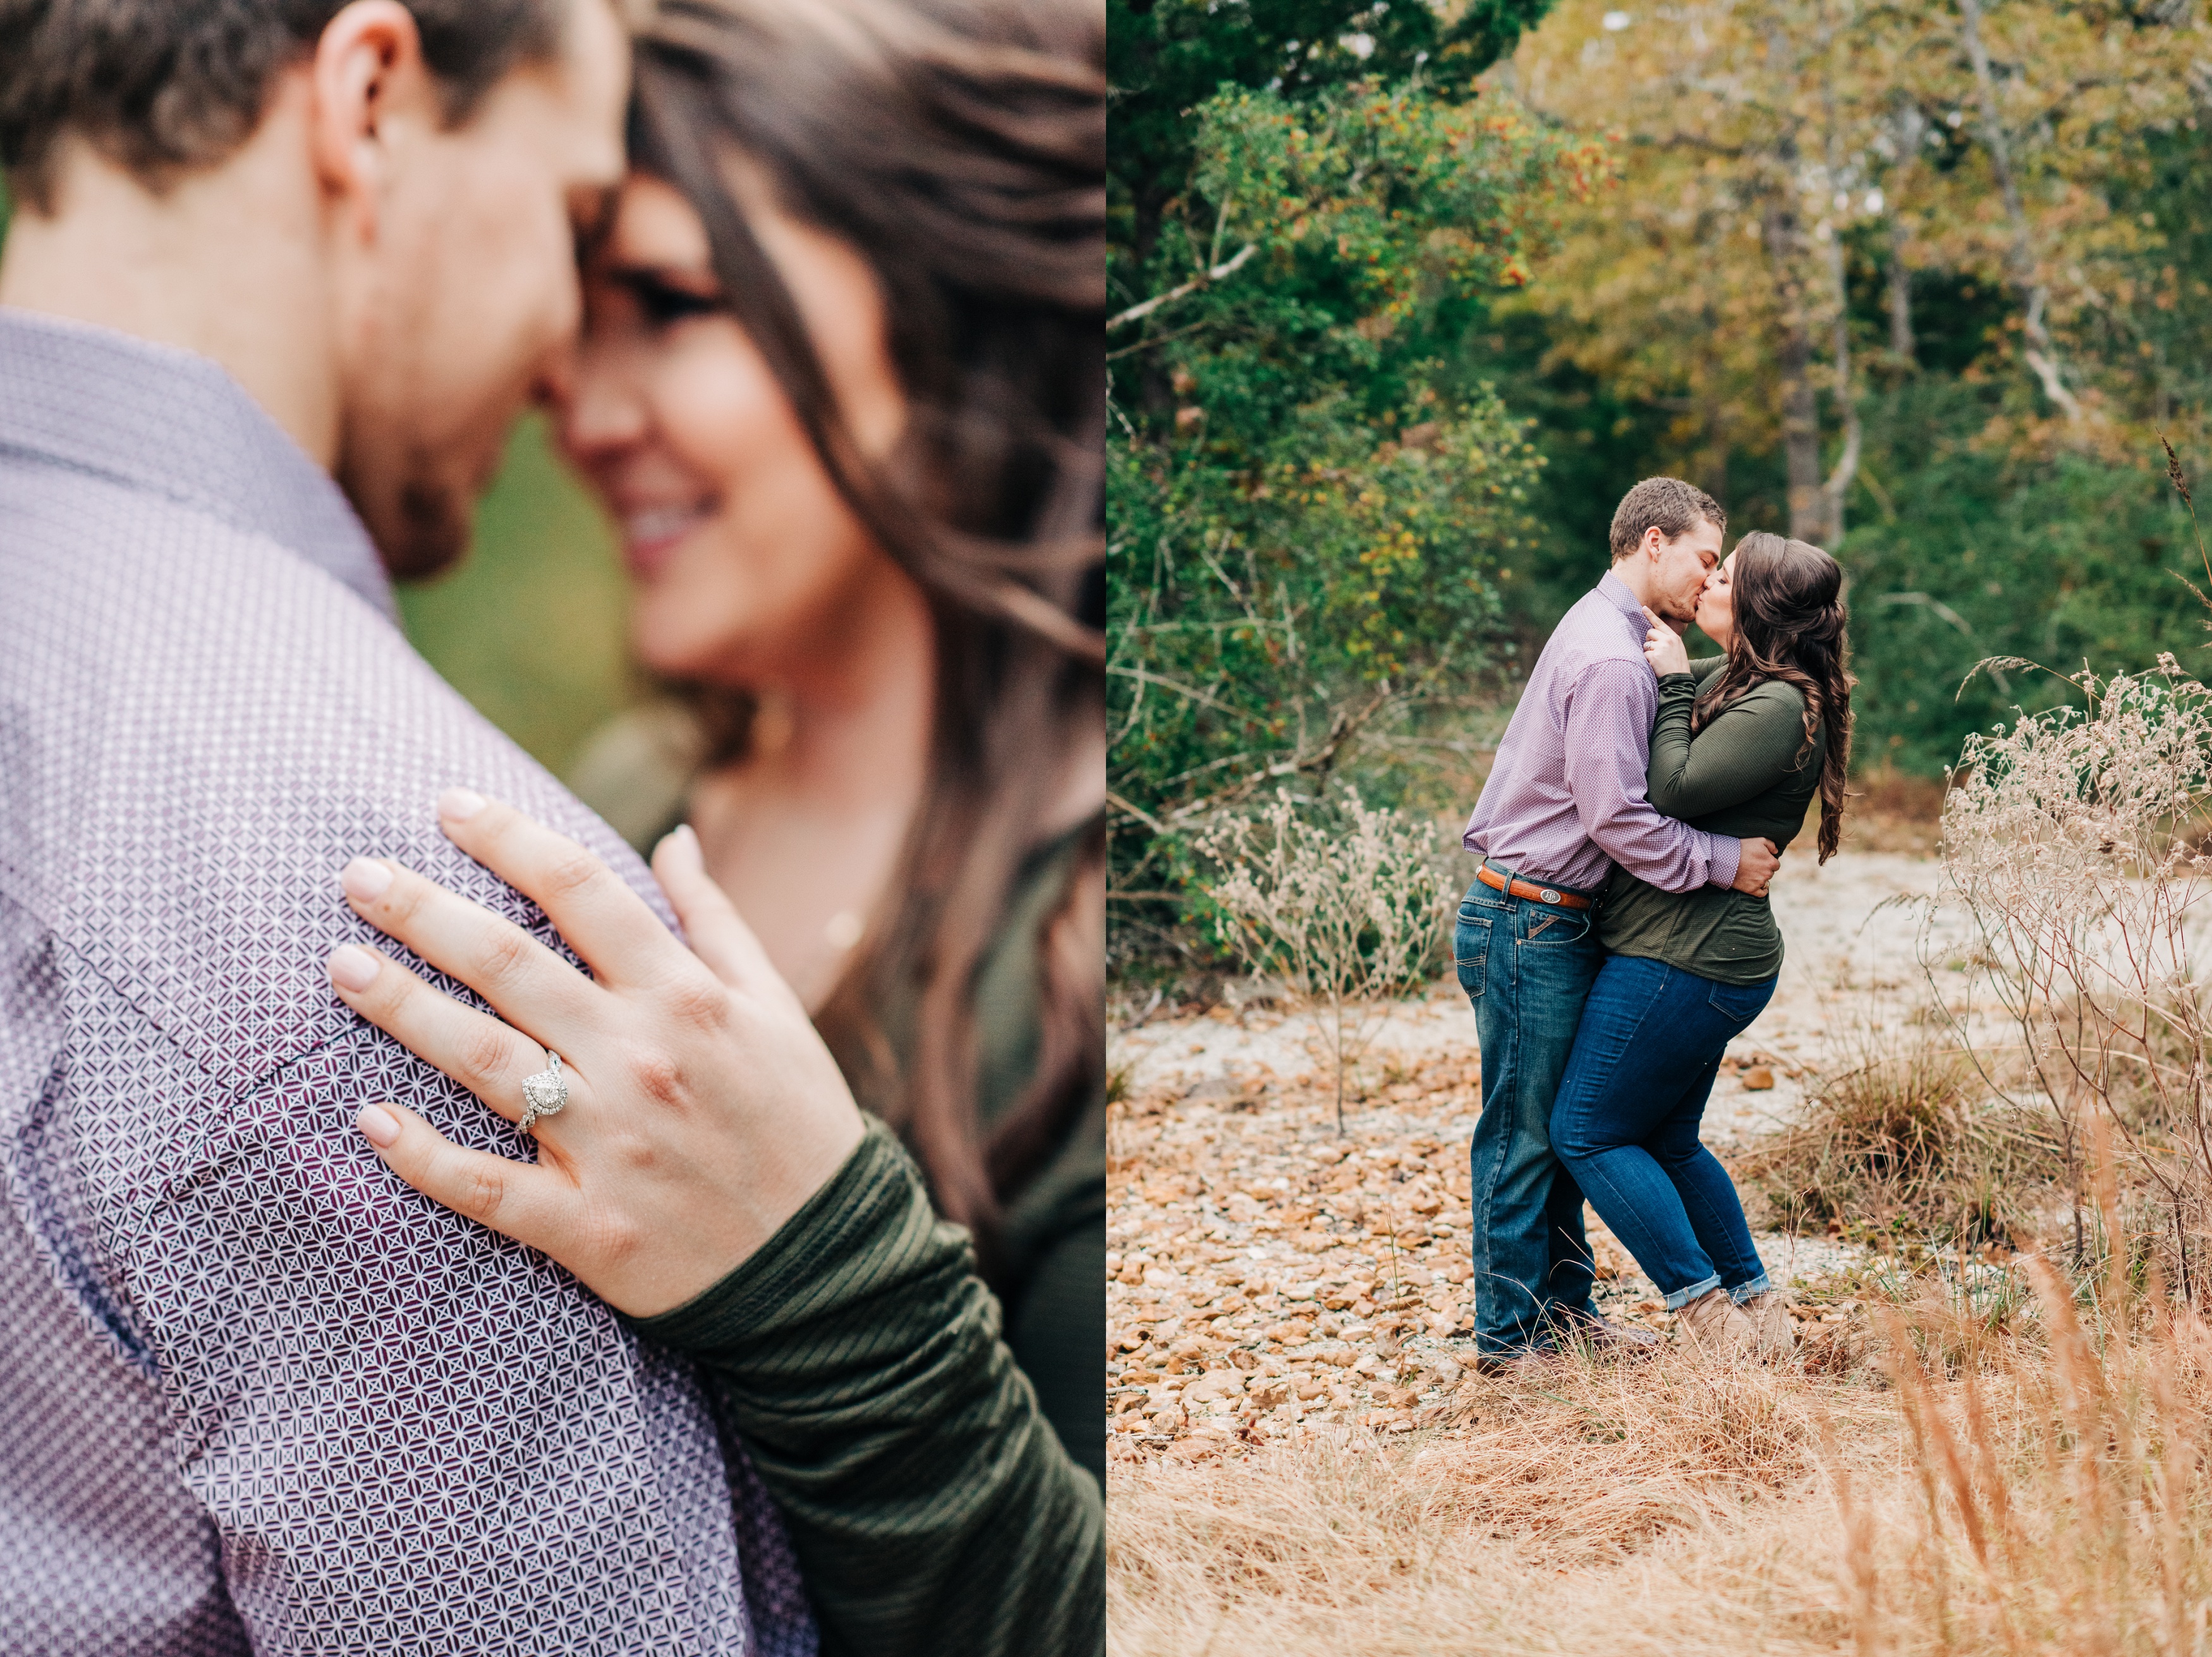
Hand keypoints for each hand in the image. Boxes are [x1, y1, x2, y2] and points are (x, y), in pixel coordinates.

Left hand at [324, 790, 865, 1317]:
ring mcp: (608, 1143)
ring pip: (481, 1059)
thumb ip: (715, 921)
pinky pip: (484, 1185)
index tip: (449, 807)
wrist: (828, 1263)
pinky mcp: (585, 1224)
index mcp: (688, 996)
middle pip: (508, 961)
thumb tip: (674, 840)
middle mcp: (640, 1057)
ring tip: (341, 965)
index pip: (580, 890)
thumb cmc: (798, 1121)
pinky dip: (423, 1155)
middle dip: (423, 911)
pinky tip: (370, 1118)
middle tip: (357, 876)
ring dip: (401, 1008)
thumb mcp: (776, 1008)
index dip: (508, 838)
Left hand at [1642, 605, 1690, 676]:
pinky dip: (1647, 660)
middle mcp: (1668, 640)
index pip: (1660, 623)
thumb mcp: (1677, 648)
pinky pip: (1644, 654)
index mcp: (1674, 637)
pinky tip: (1655, 665)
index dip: (1650, 615)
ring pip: (1646, 644)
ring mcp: (1661, 647)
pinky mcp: (1654, 656)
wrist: (1679, 678)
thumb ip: (1667, 640)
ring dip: (1648, 652)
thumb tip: (1652, 634)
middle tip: (1656, 650)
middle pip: (1649, 632)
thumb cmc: (1677, 664)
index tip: (1643, 608)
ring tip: (1658, 659)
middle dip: (1649, 640)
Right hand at [1732, 836, 1779, 896]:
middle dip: (1764, 870)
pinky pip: (1762, 893)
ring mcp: (1759, 882)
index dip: (1768, 862)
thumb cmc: (1742, 847)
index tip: (1760, 860)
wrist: (1725, 859)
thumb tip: (1776, 852)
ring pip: (1765, 881)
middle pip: (1770, 873)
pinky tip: (1759, 887)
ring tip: (1750, 873)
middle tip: (1753, 865)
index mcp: (1771, 862)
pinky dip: (1762, 891)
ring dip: (1760, 878)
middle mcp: (1768, 874)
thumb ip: (1771, 845)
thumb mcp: (1759, 840)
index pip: (1776, 865)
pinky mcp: (1751, 889)